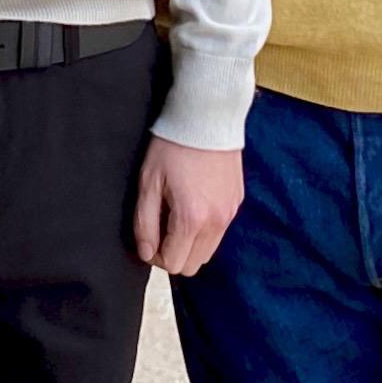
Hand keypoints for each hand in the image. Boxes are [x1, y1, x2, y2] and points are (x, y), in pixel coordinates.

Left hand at [131, 135, 242, 278]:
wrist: (207, 117)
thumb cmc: (172, 147)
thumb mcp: (148, 183)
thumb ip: (145, 224)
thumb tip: (146, 254)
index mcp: (191, 219)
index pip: (173, 264)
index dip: (155, 256)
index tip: (148, 236)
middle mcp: (216, 222)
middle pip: (193, 265)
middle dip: (174, 254)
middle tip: (161, 227)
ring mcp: (230, 214)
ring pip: (208, 252)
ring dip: (190, 244)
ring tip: (177, 215)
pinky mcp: (237, 203)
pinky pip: (219, 232)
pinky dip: (205, 229)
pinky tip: (194, 203)